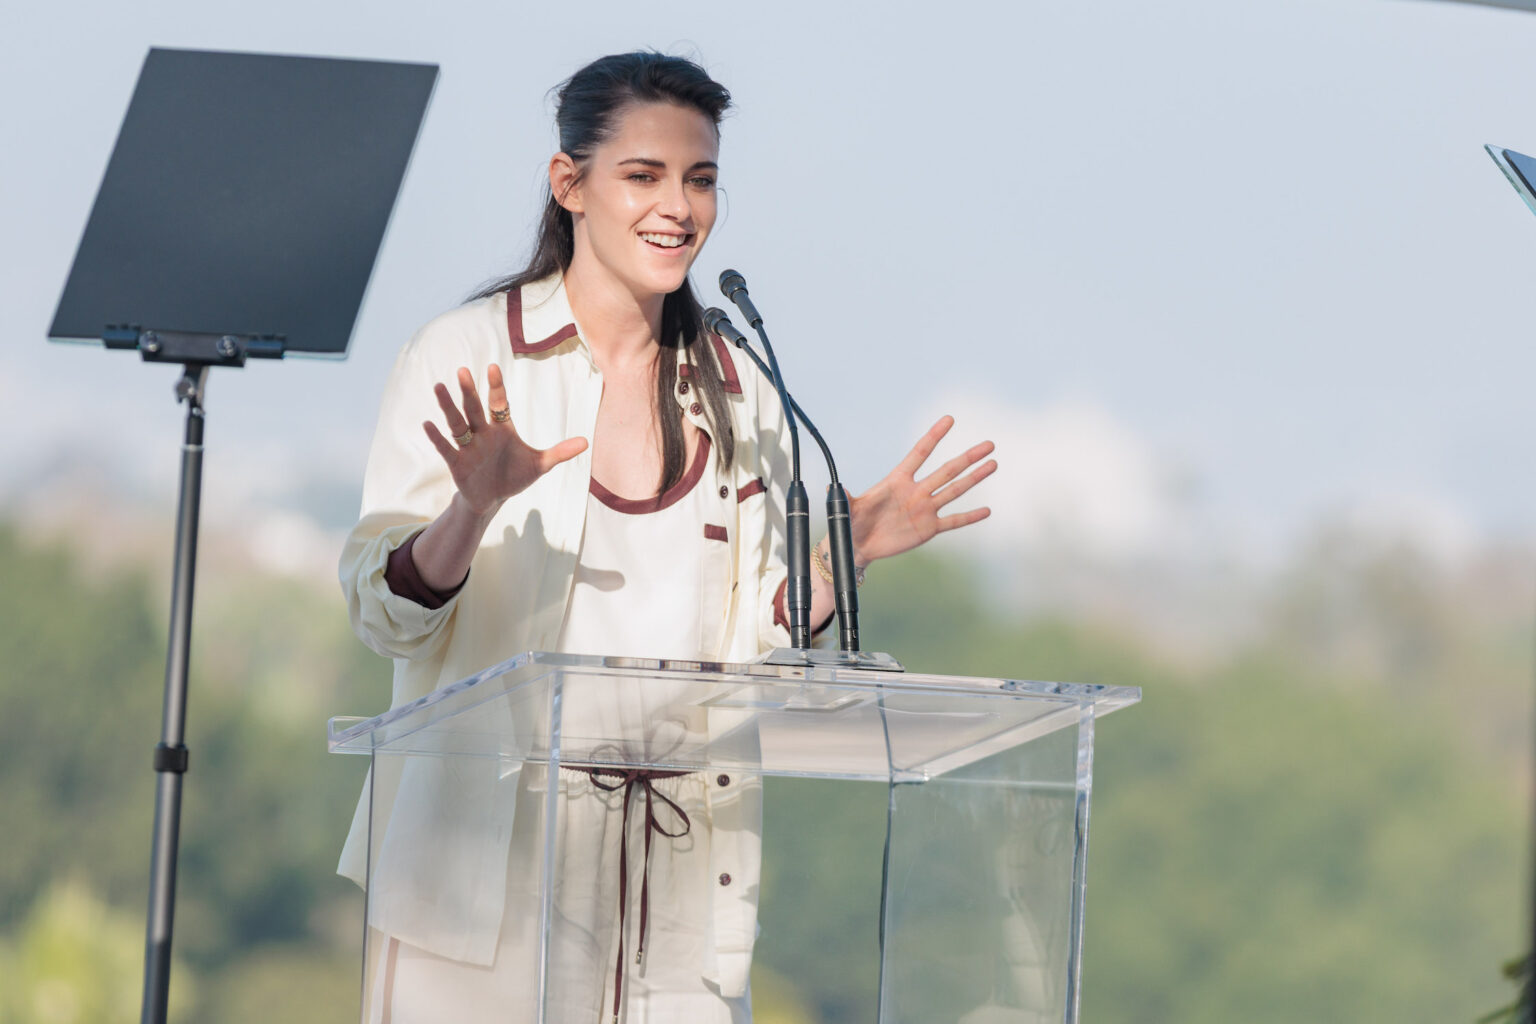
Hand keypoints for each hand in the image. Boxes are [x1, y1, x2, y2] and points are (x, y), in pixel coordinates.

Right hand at [423, 364, 587, 515]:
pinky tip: (427, 424)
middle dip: (469, 391)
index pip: (499, 403)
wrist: (493, 499)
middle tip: (462, 370)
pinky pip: (446, 448)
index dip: (496, 386)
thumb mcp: (540, 464)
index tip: (492, 367)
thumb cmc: (514, 476)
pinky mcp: (457, 463)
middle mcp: (482, 433)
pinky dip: (437, 438)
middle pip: (475, 408)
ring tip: (439, 387)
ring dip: (448, 406)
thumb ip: (560, 452)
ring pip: (457, 423)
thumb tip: (587, 442)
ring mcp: (468, 447)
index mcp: (501, 428)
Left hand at [849, 415, 994, 563]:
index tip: (949, 419)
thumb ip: (846, 497)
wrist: (859, 545)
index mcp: (898, 480)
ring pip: (954, 490)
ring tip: (993, 464)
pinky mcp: (929, 528)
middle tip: (989, 444)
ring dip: (974, 478)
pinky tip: (987, 511)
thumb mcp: (849, 509)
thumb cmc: (853, 522)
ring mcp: (925, 509)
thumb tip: (830, 486)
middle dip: (968, 457)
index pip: (920, 453)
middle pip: (947, 470)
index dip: (934, 436)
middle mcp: (916, 491)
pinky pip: (953, 521)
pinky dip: (969, 516)